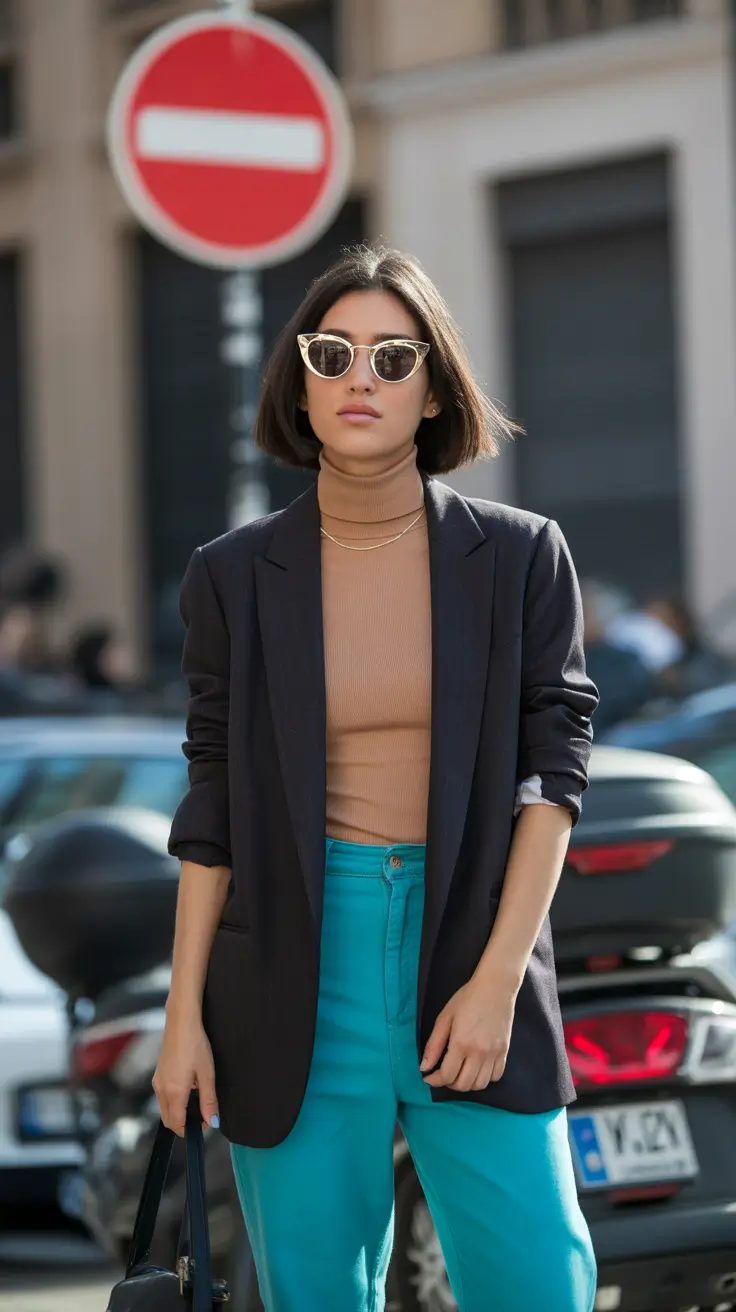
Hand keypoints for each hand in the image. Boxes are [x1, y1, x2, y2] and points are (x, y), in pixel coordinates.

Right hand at [152, 1012, 219, 1136]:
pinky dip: (174, 1101)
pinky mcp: (158, 1075)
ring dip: (178, 1112)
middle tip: (202, 1115)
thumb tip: (212, 1121)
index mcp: (173, 1092)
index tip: (205, 1124)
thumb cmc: (195, 1044)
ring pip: (164, 1109)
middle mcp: (161, 1090)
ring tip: (197, 1099)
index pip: (177, 1124)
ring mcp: (157, 1082)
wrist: (181, 1022)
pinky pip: (163, 1097)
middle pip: (168, 1120)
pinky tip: (188, 1088)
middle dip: (183, 1124)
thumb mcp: (207, 1074)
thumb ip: (209, 1100)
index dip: (191, 1130)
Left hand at [420, 974, 515, 1091]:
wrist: (495, 987)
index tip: (428, 1077)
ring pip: (480, 1085)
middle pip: (463, 1085)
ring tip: (459, 1072)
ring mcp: (494, 1054)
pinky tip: (476, 1068)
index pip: (447, 1075)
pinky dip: (484, 1078)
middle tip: (443, 1074)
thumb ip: (434, 1045)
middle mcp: (479, 1053)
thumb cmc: (467, 999)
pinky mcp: (504, 1052)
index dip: (434, 1080)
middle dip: (449, 1084)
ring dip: (467, 1084)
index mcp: (461, 1044)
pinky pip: (496, 1077)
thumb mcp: (445, 1018)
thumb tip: (424, 1068)